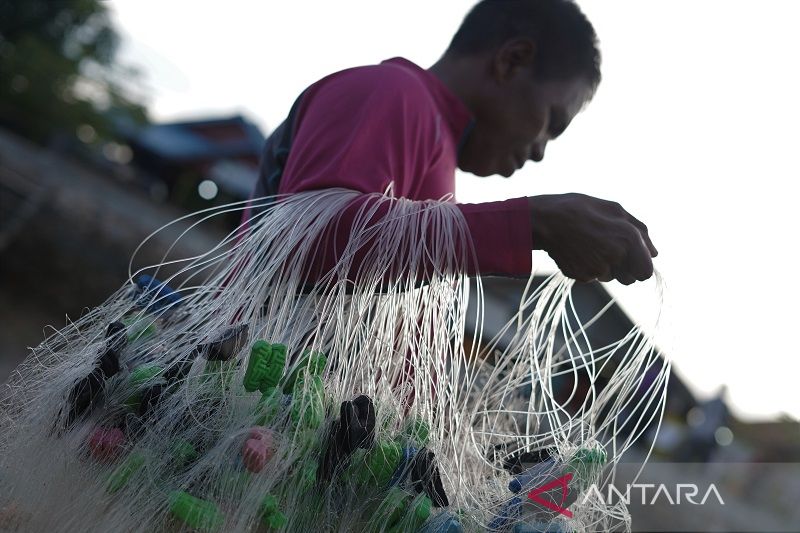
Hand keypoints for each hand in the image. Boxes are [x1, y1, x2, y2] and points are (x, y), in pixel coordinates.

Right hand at [528, 193, 657, 284]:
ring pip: (610, 277)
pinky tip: (579, 251)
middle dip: (624, 268)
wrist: (545, 220)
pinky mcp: (580, 276)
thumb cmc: (581, 209)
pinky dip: (588, 267)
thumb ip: (640, 232)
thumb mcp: (615, 210)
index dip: (641, 266)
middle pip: (630, 279)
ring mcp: (596, 269)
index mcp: (628, 239)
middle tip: (609, 249)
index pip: (646, 272)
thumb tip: (655, 254)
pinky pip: (592, 277)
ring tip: (590, 245)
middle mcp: (615, 257)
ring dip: (606, 266)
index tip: (633, 259)